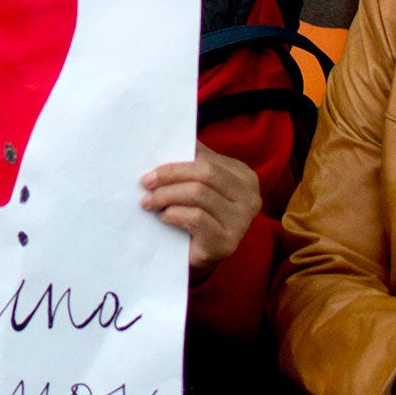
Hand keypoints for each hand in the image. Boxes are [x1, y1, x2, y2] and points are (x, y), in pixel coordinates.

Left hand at [140, 146, 260, 281]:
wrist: (200, 255)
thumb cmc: (198, 214)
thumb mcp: (200, 185)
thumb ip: (193, 162)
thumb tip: (170, 139)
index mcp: (244, 177)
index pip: (207, 160)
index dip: (176, 163)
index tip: (151, 169)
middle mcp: (250, 198)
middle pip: (205, 174)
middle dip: (170, 176)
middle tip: (145, 183)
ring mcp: (241, 222)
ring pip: (199, 194)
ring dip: (166, 196)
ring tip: (149, 202)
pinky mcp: (227, 243)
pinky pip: (196, 218)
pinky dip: (174, 214)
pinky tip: (163, 217)